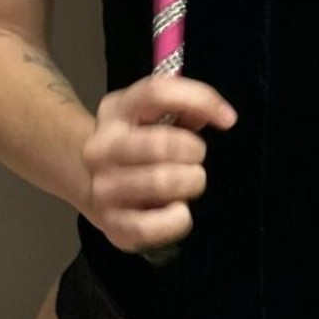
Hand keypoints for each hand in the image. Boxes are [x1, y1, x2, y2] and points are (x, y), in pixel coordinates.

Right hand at [80, 73, 237, 254]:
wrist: (90, 183)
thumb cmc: (137, 144)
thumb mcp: (153, 115)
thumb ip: (184, 109)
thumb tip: (218, 114)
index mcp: (116, 110)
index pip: (158, 93)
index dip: (200, 100)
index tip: (228, 119)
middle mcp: (102, 148)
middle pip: (160, 144)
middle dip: (194, 151)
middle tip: (197, 158)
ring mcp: (103, 188)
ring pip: (161, 182)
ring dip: (190, 182)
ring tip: (189, 181)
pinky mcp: (112, 225)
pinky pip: (155, 225)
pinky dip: (178, 219)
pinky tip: (178, 208)